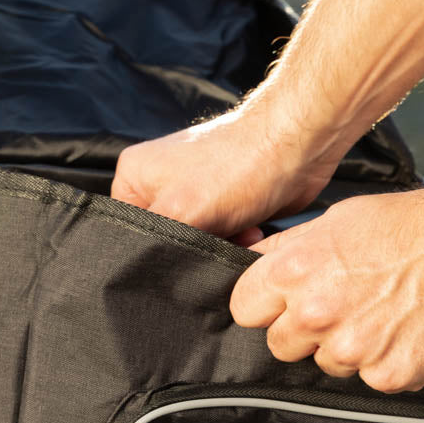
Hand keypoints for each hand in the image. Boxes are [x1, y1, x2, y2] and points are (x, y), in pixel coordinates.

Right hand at [112, 107, 339, 241]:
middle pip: (163, 239)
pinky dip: (236, 241)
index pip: (125, 232)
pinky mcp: (226, 202)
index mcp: (134, 176)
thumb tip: (140, 276)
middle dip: (191, 251)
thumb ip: (153, 246)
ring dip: (218, 248)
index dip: (150, 252)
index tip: (175, 259)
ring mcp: (195, 190)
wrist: (297, 145)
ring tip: (236, 236)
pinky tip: (251, 234)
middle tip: (211, 247)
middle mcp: (160, 181)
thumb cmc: (239, 165)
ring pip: (196, 243)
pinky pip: (222, 238)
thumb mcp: (179, 213)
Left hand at [229, 189, 423, 392]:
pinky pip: (370, 379)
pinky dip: (386, 361)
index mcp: (293, 272)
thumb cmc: (405, 225)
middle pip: (280, 346)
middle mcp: (315, 315)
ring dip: (345, 348)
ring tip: (381, 315)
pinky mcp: (388, 374)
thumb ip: (288, 251)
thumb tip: (252, 265)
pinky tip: (406, 332)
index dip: (265, 306)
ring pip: (325, 365)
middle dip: (302, 331)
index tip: (284, 302)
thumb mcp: (334, 221)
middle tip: (341, 307)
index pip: (244, 310)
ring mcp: (352, 350)